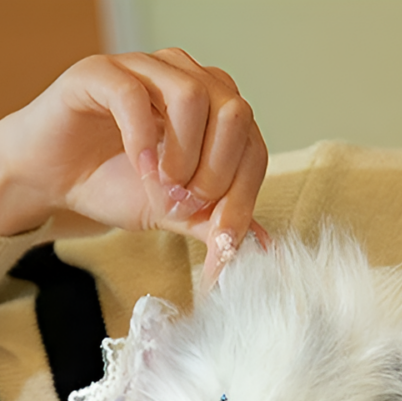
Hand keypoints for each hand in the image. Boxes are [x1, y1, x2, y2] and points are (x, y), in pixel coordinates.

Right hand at [0, 49, 267, 285]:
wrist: (56, 178)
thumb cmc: (118, 185)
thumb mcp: (178, 212)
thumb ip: (216, 222)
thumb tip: (260, 245)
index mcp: (215, 112)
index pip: (254, 146)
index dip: (243, 196)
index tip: (219, 235)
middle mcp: (188, 79)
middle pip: (236, 113)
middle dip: (218, 173)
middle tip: (188, 205)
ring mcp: (146, 69)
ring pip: (193, 95)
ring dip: (184, 155)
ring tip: (163, 188)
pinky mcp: (102, 72)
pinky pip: (135, 94)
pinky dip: (144, 140)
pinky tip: (138, 168)